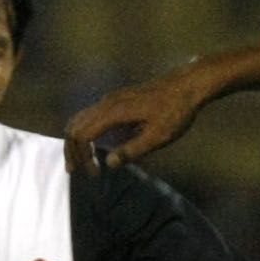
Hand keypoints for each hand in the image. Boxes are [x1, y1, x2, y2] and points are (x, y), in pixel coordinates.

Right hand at [64, 68, 213, 170]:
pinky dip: (84, 132)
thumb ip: (133, 150)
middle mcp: (107, 103)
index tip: (95, 175)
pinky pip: (90, 115)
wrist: (188, 85)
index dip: (83, 157)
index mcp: (114, 112)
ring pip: (80, 119)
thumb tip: (109, 164)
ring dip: (76, 141)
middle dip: (71, 150)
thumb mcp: (158, 136)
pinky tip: (93, 146)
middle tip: (74, 172)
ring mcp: (111, 99)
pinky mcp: (117, 100)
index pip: (82, 135)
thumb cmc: (176, 111)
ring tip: (80, 162)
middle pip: (74, 126)